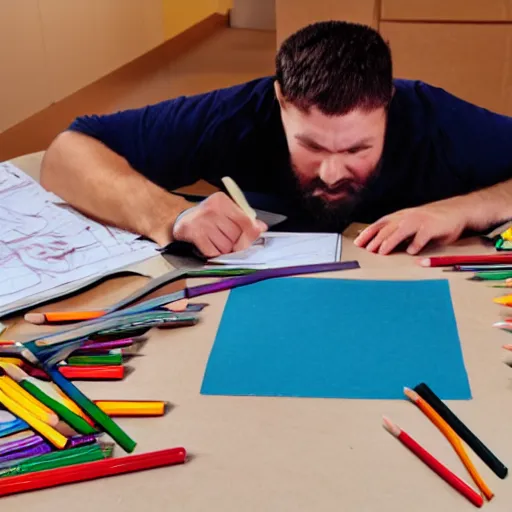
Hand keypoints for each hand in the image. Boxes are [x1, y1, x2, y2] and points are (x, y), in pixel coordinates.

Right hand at [172, 192, 266, 256]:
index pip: (245, 220)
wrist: (181, 220)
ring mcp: (202, 222)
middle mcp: (212, 209)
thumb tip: (261, 228)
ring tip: (216, 242)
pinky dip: (213, 253)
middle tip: (227, 240)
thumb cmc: (208, 217)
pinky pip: (213, 252)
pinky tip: (209, 246)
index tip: (248, 239)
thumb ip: (245, 220)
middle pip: (236, 236)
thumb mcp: (226, 212)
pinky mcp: (194, 234)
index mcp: (222, 201)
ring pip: (226, 246)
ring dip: (223, 249)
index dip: (250, 234)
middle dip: (234, 243)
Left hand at [353, 199, 470, 254]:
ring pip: (402, 231)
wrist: (456, 211)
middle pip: (388, 228)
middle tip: (368, 250)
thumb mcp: (409, 223)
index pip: (379, 224)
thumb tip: (378, 244)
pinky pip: (423, 236)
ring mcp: (420, 221)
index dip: (368, 233)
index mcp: (400, 217)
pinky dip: (417, 244)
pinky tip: (411, 251)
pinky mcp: (433, 227)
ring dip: (391, 241)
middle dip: (376, 240)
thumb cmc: (430, 220)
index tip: (358, 243)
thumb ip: (396, 232)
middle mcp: (407, 217)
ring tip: (383, 252)